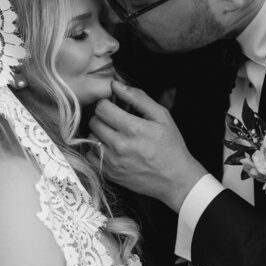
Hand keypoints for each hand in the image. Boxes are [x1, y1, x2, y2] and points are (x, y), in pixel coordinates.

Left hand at [89, 81, 205, 211]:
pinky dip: (96, 149)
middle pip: (94, 121)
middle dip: (102, 117)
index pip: (102, 107)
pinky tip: (110, 148)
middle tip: (114, 120)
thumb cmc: (171, 146)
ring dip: (99, 133)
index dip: (107, 103)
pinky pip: (90, 155)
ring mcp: (112, 161)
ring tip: (114, 134)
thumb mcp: (161, 116)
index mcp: (133, 128)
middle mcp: (119, 145)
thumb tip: (116, 85)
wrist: (175, 180)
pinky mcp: (109, 173)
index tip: (114, 107)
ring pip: (91, 137)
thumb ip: (138, 98)